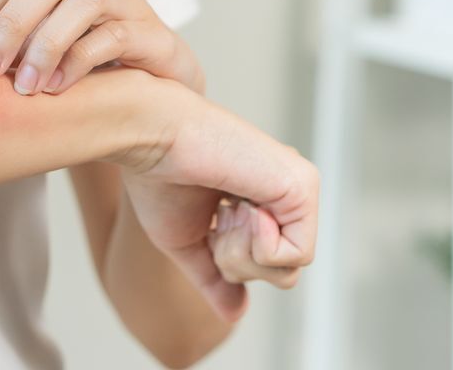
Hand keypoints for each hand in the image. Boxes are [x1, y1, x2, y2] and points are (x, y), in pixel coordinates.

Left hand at [0, 0, 203, 95]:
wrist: (153, 100)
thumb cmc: (82, 72)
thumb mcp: (36, 53)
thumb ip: (3, 47)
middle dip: (10, 25)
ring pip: (85, 0)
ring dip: (46, 44)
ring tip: (25, 87)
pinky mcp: (153, 30)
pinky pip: (115, 35)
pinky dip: (80, 60)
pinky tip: (57, 88)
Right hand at [115, 74, 318, 320]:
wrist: (150, 137)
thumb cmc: (158, 177)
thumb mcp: (185, 240)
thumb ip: (213, 275)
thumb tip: (235, 314)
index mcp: (260, 200)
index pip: (265, 264)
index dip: (228, 260)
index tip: (209, 220)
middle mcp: (284, 191)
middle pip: (279, 273)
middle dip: (236, 262)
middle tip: (217, 217)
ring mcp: (297, 187)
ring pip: (287, 269)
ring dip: (241, 253)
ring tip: (225, 209)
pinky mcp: (303, 186)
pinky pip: (296, 255)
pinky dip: (258, 245)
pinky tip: (240, 207)